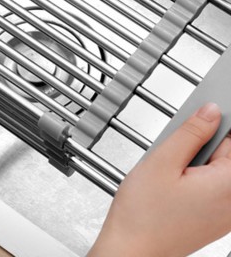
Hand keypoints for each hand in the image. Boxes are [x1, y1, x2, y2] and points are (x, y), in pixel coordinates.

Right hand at [88, 103, 230, 256]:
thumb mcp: (162, 161)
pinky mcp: (216, 219)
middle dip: (203, 141)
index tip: (201, 112)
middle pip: (227, 153)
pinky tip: (173, 180)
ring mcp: (227, 213)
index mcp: (228, 184)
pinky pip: (214, 185)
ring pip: (218, 168)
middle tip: (176, 146)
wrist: (132, 250)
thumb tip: (212, 111)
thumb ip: (191, 132)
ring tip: (171, 167)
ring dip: (197, 158)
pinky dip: (196, 174)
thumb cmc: (143, 214)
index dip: (215, 120)